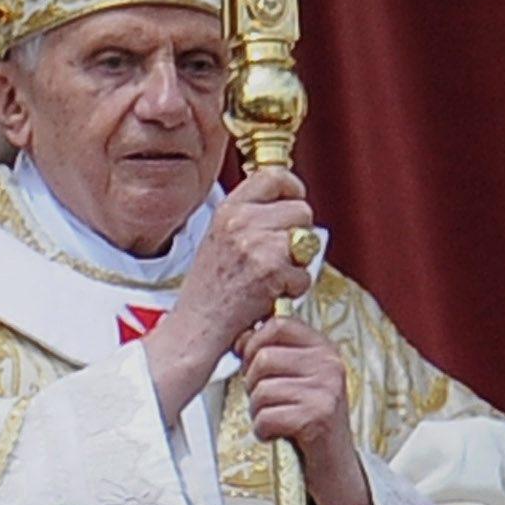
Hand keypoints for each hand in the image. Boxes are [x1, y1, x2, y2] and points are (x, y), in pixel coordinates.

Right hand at [143, 168, 314, 417]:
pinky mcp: (271, 271)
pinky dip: (294, 290)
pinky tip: (271, 295)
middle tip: (281, 255)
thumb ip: (248, 217)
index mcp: (229, 209)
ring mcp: (257, 245)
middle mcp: (241, 222)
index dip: (292, 189)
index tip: (293, 202)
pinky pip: (305, 273)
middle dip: (299, 234)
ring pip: (307, 241)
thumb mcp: (220, 237)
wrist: (196, 327)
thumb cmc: (209, 290)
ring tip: (275, 276)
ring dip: (298, 264)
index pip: (274, 176)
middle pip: (301, 210)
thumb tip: (285, 201)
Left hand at [241, 315, 370, 504]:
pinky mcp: (317, 418)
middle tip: (266, 401)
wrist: (335, 467)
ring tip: (275, 419)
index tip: (250, 360)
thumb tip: (239, 337)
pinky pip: (266, 416)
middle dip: (252, 384)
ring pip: (261, 389)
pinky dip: (263, 431)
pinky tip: (277, 434)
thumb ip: (274, 354)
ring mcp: (326, 391)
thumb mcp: (298, 380)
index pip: (278, 325)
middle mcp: (329, 365)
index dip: (254, 342)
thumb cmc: (309, 422)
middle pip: (264, 357)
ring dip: (257, 411)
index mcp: (324, 349)